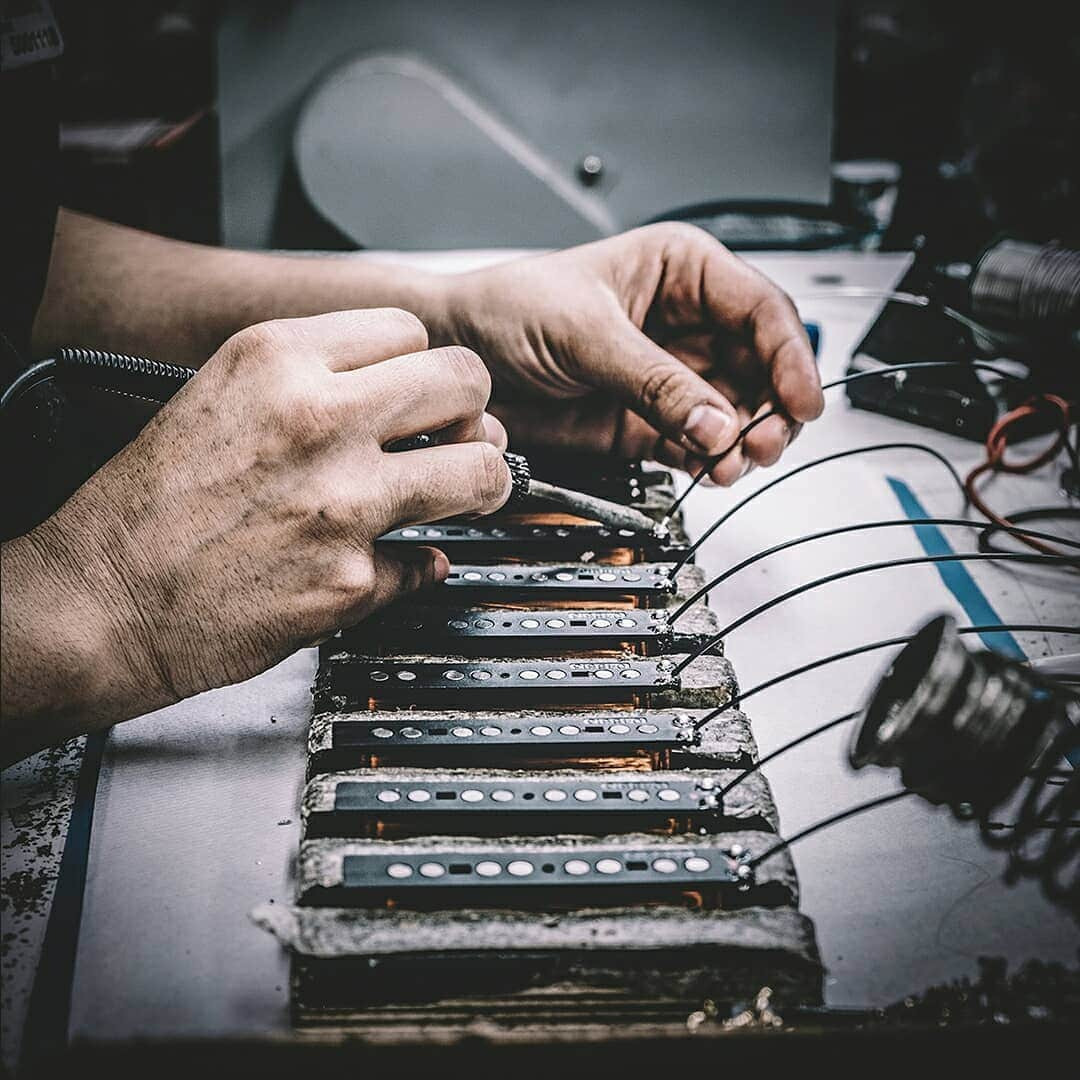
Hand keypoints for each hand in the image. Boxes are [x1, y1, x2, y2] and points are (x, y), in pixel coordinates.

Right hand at [1, 309, 508, 760]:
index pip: (411, 331)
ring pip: (482, 469)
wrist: (103, 600)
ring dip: (482, 482)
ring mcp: (343, 503)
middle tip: (465, 435)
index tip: (423, 391)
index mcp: (278, 361)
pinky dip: (418, 565)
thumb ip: (313, 380)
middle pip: (465, 383)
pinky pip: (429, 561)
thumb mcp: (221, 395)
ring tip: (466, 493)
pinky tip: (394, 559)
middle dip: (473, 411)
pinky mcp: (353, 579)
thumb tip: (404, 391)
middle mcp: (318, 421)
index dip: (423, 365)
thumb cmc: (148, 504)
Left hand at [432, 223, 822, 484]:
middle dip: (770, 409)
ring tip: (729, 462)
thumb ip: (653, 379)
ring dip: (742, 442)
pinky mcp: (648, 423)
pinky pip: (698, 446)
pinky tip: (706, 469)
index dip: (791, 357)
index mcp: (682, 272)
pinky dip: (709, 462)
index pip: (762, 311)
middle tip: (760, 443)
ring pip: (737, 414)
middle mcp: (686, 324)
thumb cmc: (507, 308)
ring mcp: (671, 378)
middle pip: (762, 369)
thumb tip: (715, 422)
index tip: (801, 402)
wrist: (459, 356)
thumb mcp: (585, 331)